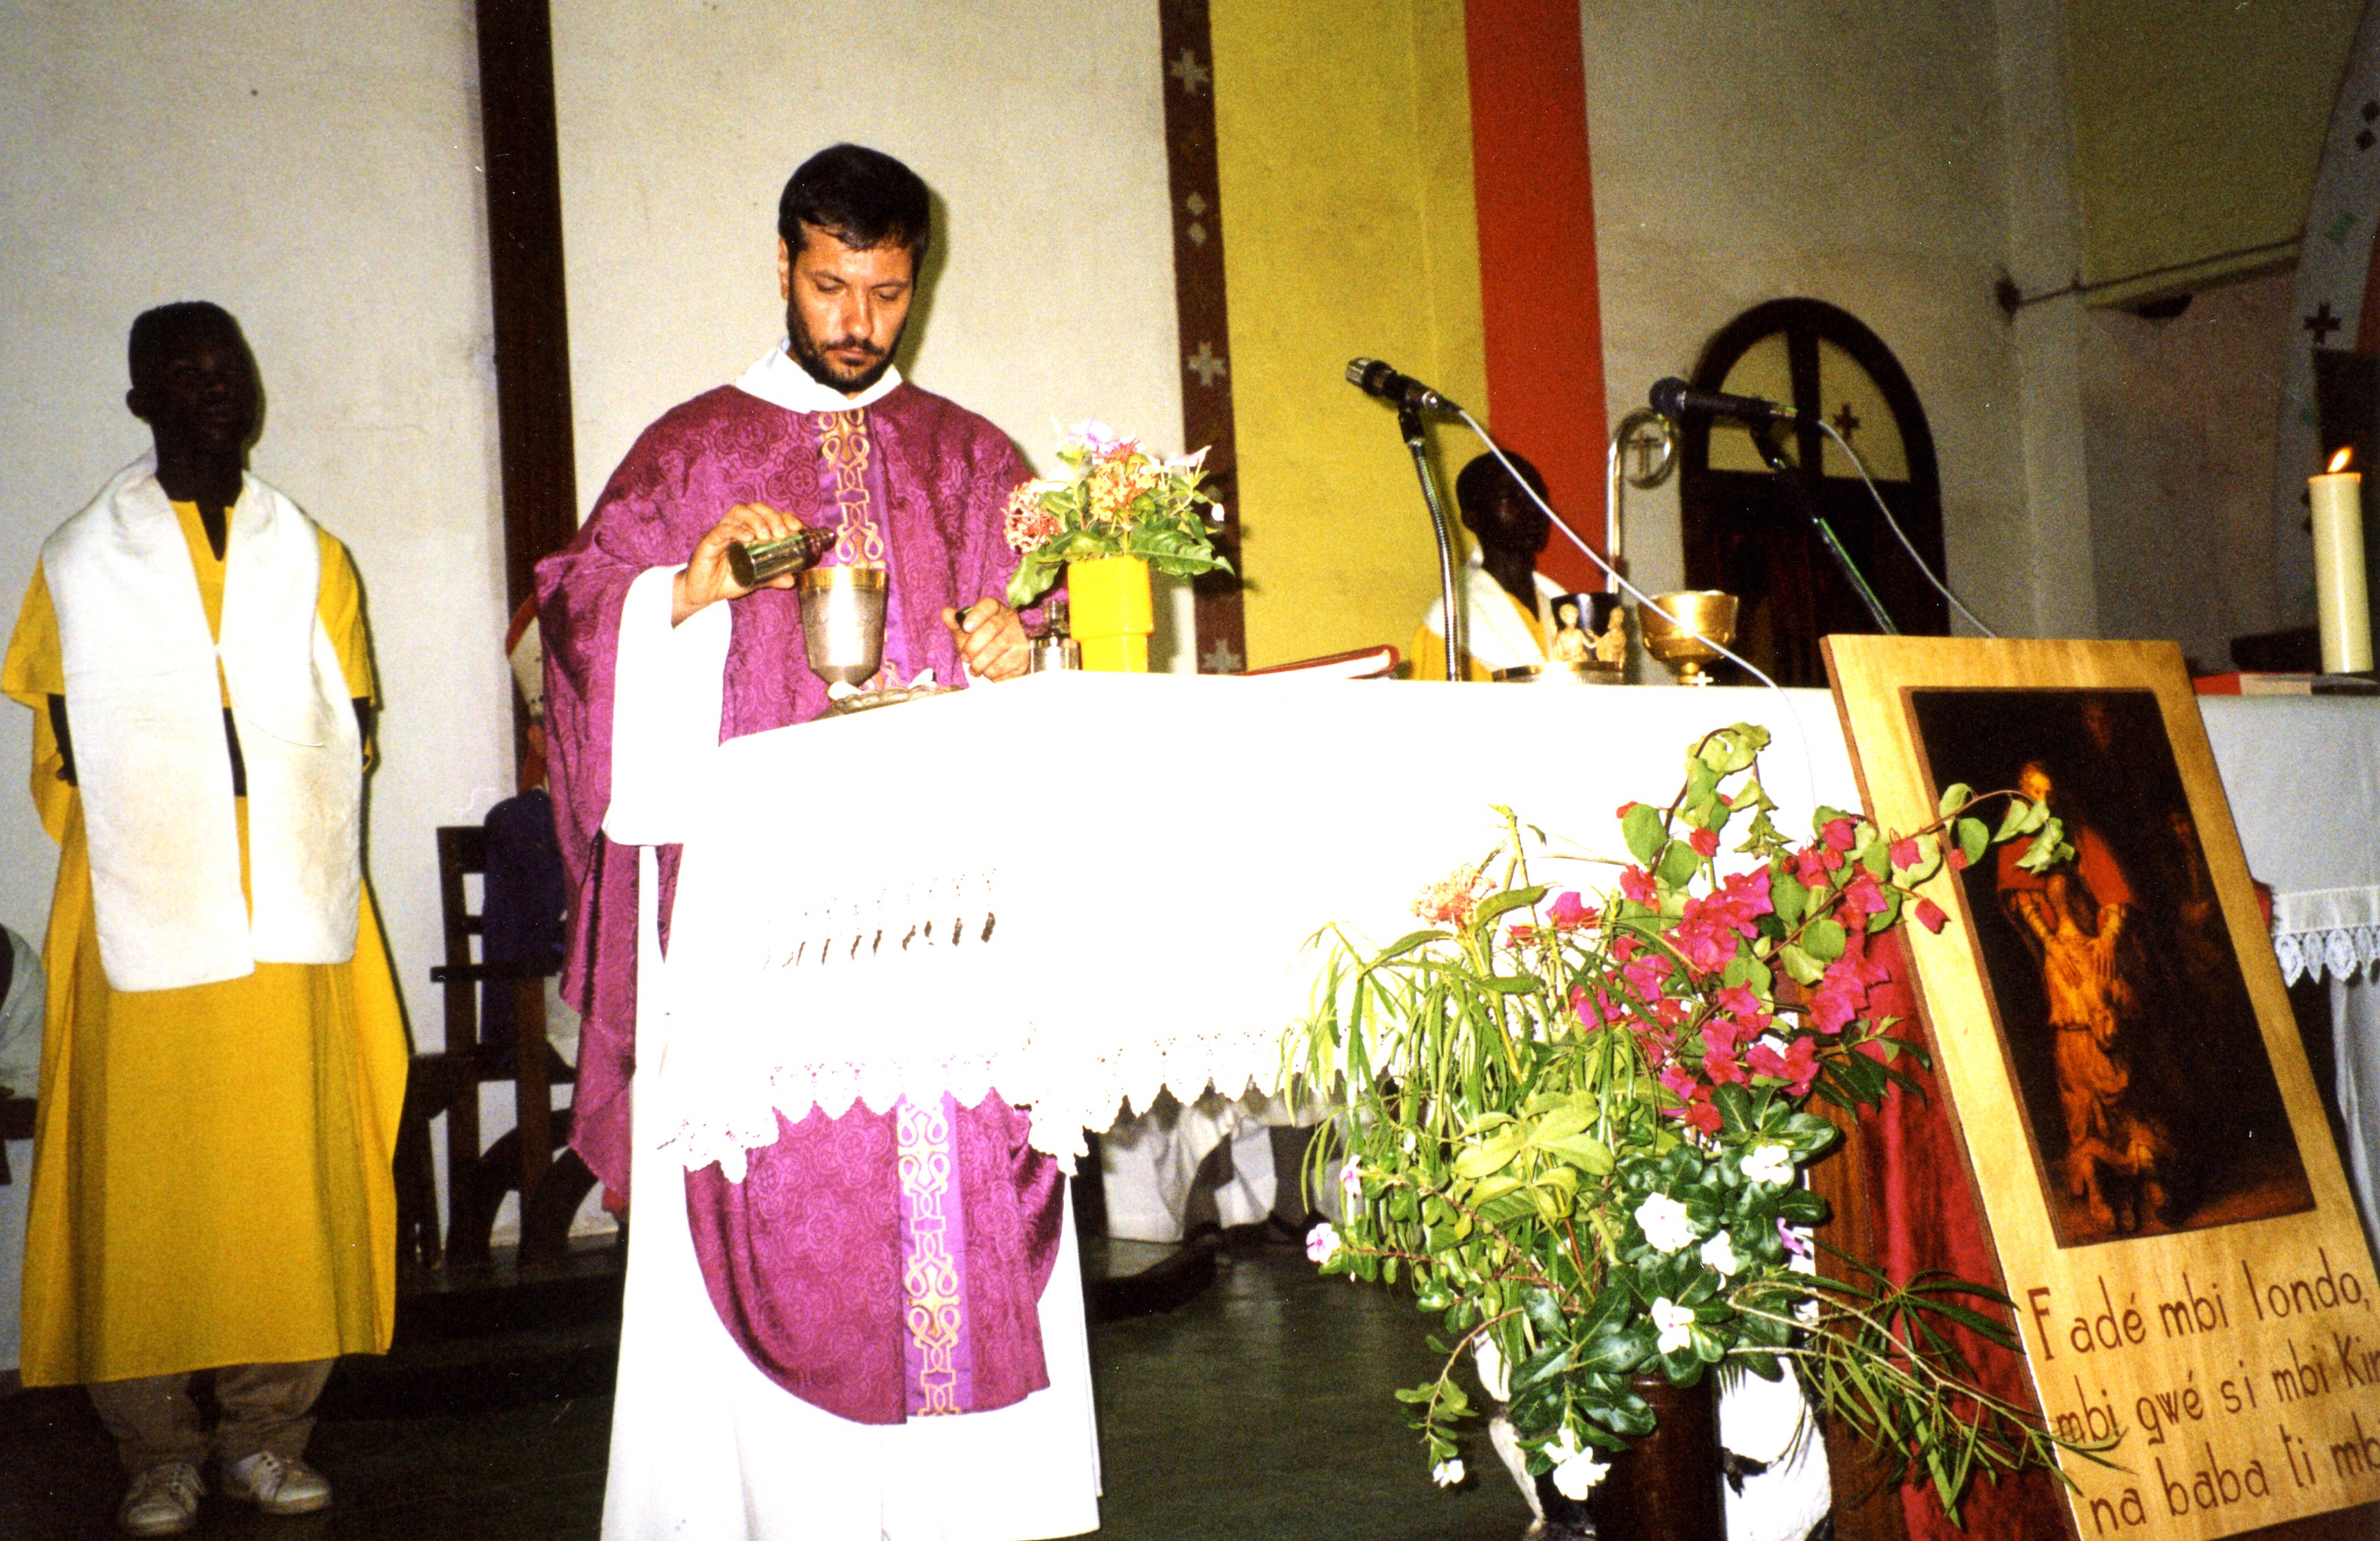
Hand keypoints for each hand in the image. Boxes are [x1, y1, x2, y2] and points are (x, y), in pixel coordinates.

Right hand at [674, 502, 806, 624]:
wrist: (704, 593)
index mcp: (750, 531)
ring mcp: (723, 531)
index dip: (784, 517)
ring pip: (739, 512)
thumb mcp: (756, 579)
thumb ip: (773, 577)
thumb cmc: (729, 580)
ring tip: (766, 536)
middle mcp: (737, 526)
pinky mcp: (710, 541)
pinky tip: (747, 537)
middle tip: (782, 533)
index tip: (798, 528)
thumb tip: (792, 580)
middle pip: (755, 508)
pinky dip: (736, 530)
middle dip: (772, 517)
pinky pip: (722, 529)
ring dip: (756, 520)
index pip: (768, 515)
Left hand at [942, 599, 1028, 680]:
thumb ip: (956, 624)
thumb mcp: (967, 634)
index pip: (988, 605)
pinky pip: (1003, 666)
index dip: (977, 615)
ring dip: (980, 664)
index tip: (966, 627)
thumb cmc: (983, 643)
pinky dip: (991, 673)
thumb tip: (946, 613)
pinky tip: (988, 672)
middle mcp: (1011, 619)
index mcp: (995, 609)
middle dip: (973, 646)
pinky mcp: (1023, 656)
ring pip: (996, 650)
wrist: (1004, 663)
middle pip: (991, 628)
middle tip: (965, 658)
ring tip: (975, 669)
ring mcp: (1019, 637)